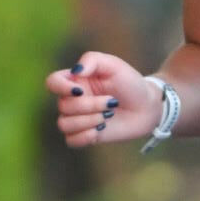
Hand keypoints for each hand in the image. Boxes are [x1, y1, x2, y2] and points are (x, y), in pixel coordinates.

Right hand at [44, 50, 163, 148]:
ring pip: (64, 124)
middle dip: (89, 106)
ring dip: (88, 121)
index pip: (52, 82)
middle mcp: (73, 100)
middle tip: (112, 103)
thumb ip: (92, 60)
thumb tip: (75, 72)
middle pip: (62, 106)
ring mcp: (79, 118)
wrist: (147, 107)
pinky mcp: (87, 135)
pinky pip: (71, 140)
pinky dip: (84, 137)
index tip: (80, 90)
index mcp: (76, 80)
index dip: (61, 87)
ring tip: (107, 116)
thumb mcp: (114, 65)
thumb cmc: (130, 83)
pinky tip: (100, 130)